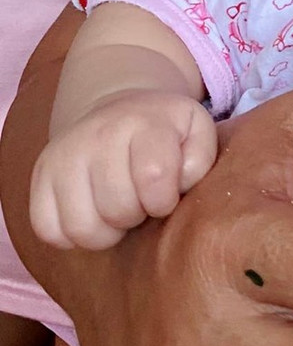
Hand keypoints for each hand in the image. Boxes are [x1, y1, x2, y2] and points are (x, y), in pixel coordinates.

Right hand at [30, 90, 217, 249]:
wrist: (118, 109)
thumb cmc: (165, 132)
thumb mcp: (197, 133)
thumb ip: (200, 159)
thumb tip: (178, 185)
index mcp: (144, 121)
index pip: (154, 177)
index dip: (164, 200)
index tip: (166, 194)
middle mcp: (98, 133)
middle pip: (117, 209)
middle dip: (136, 216)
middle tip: (140, 201)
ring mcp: (63, 153)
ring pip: (81, 227)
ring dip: (105, 232)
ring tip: (117, 211)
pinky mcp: (40, 175)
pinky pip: (47, 230)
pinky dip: (70, 235)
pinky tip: (91, 214)